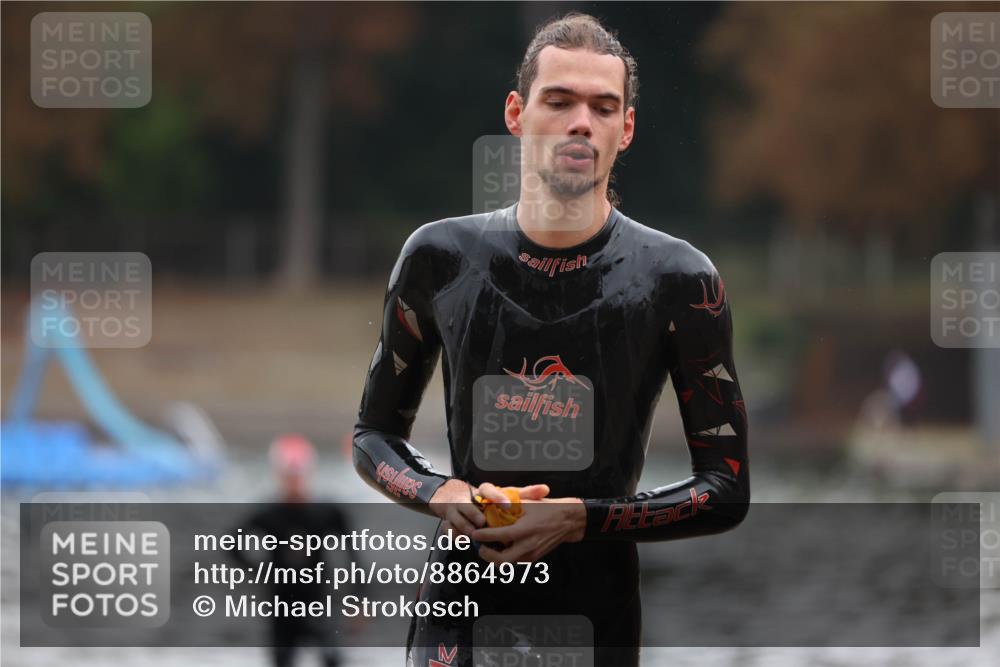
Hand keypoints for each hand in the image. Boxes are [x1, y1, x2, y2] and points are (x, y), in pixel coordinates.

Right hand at [429, 480, 550, 537]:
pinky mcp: (448, 522)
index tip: (506, 505)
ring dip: (464, 528)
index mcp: (482, 491)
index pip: (486, 489)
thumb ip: (524, 493)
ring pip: (456, 519)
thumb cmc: (489, 500)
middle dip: (473, 514)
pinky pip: (448, 530)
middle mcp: (466, 499)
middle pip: (467, 505)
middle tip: (482, 522)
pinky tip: (463, 542)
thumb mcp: (506, 495)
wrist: (457, 499)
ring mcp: (455, 511)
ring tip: (472, 536)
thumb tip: (545, 489)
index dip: (496, 496)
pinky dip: (453, 536)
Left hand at [471, 497, 585, 563]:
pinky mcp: (534, 558)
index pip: (498, 536)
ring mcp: (531, 554)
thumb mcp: (527, 503)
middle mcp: (527, 545)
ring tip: (487, 548)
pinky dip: (505, 557)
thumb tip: (490, 506)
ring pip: (507, 564)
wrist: (568, 521)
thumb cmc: (546, 509)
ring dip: (494, 558)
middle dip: (486, 555)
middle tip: (479, 546)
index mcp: (524, 529)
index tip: (474, 533)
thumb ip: (509, 507)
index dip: (483, 536)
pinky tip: (501, 548)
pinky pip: (515, 562)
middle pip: (500, 559)